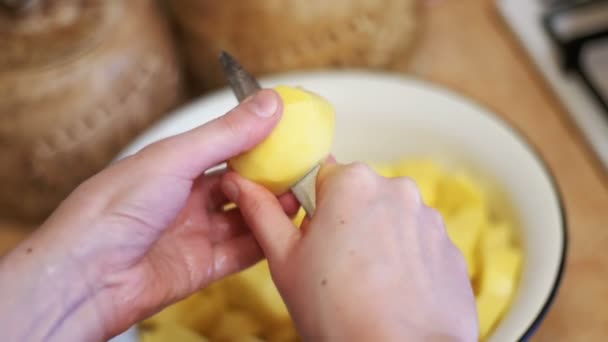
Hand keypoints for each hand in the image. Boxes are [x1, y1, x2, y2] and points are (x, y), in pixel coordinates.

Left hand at [0, 89, 298, 341]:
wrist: (86, 278)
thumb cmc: (116, 208)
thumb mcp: (176, 159)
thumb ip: (227, 134)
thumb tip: (271, 102)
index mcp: (173, 165)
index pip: (226, 148)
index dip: (259, 141)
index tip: (292, 134)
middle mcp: (185, 198)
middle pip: (239, 185)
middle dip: (271, 178)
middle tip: (305, 169)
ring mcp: (194, 234)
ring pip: (244, 219)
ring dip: (272, 210)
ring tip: (304, 198)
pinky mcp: (201, 268)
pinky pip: (240, 252)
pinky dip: (264, 242)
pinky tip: (286, 231)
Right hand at [223, 161, 478, 340]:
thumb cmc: (340, 315)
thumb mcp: (285, 261)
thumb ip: (262, 213)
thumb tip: (239, 184)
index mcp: (353, 183)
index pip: (322, 176)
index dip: (311, 208)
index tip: (310, 236)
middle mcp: (396, 189)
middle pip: (358, 196)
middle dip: (344, 222)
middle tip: (333, 266)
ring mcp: (428, 218)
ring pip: (388, 219)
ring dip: (376, 240)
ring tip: (365, 283)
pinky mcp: (450, 247)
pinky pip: (416, 243)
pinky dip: (404, 259)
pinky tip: (391, 289)